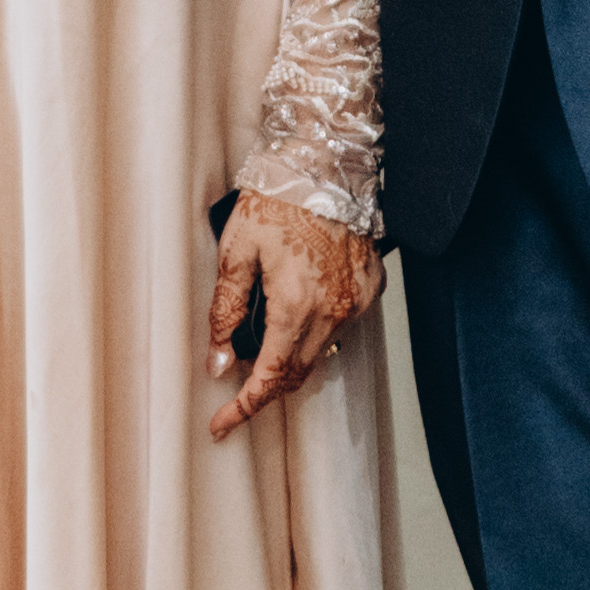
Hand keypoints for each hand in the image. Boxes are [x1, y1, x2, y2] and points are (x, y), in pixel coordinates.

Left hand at [207, 191, 380, 442]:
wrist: (326, 164)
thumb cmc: (278, 198)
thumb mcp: (235, 251)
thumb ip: (225, 311)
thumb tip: (218, 360)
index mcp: (296, 305)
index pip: (270, 378)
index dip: (243, 408)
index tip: (222, 425)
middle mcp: (333, 311)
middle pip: (297, 375)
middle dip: (265, 389)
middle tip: (235, 392)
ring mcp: (357, 302)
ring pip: (320, 353)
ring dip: (291, 358)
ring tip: (262, 345)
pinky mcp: (370, 289)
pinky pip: (340, 327)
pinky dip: (316, 331)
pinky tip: (297, 313)